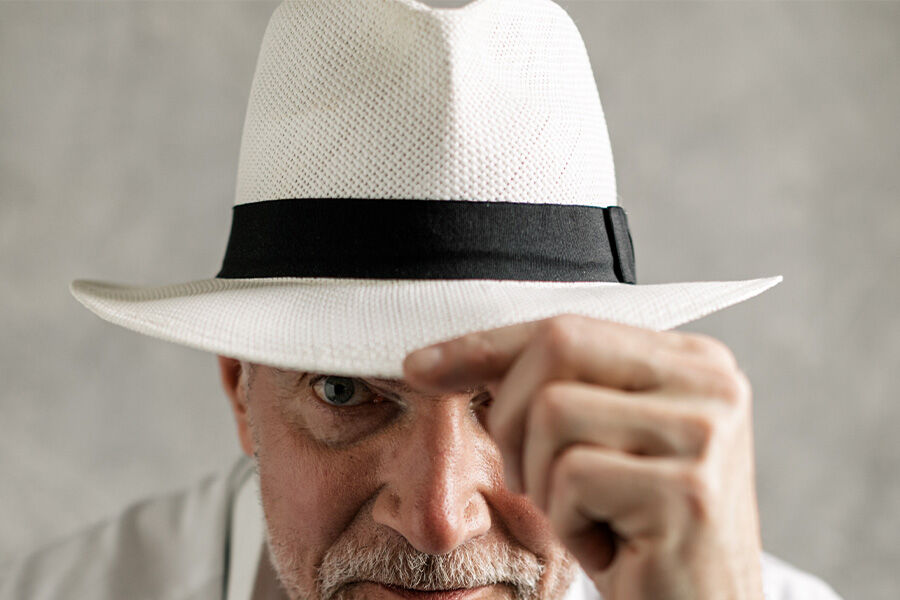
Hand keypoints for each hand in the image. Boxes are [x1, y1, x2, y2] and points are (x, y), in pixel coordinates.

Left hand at [403, 315, 764, 599]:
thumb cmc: (636, 534)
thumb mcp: (593, 444)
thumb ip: (552, 387)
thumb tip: (441, 360)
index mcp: (691, 360)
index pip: (568, 327)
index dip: (486, 346)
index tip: (422, 366)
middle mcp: (712, 383)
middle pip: (555, 349)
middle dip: (511, 418)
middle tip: (535, 481)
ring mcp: (706, 433)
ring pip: (551, 412)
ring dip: (543, 481)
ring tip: (587, 517)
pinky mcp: (688, 490)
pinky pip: (571, 477)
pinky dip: (569, 523)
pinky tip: (611, 547)